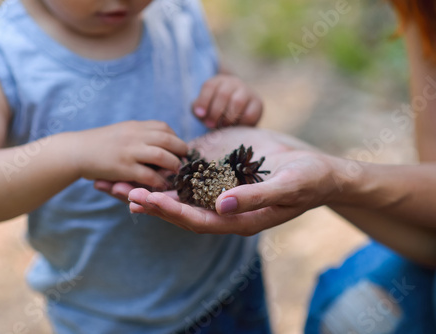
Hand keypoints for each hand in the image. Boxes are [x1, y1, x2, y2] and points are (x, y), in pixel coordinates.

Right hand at [72, 120, 187, 188]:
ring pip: (162, 156)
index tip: (178, 149)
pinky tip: (162, 185)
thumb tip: (160, 141)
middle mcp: (134, 135)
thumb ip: (140, 134)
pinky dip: (159, 181)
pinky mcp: (124, 167)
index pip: (164, 128)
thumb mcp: (122, 131)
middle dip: (181, 151)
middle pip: (168, 140)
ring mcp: (129, 151)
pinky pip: (149, 175)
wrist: (76, 151)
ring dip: (173, 165)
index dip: (175, 138)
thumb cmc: (99, 143)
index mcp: (135, 126)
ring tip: (177, 173)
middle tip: (184, 162)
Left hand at [96, 126, 315, 203]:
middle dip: (148, 200)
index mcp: (238, 218)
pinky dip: (171, 170)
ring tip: (120, 180)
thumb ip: (254, 197)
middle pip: (180, 208)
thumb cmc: (309, 180)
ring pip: (181, 192)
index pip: (195, 219)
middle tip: (114, 190)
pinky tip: (150, 162)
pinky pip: (194, 174)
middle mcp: (225, 207)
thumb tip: (222, 206)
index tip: (141, 199)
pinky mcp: (225, 170)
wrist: (321, 169)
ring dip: (152, 185)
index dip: (168, 210)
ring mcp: (223, 189)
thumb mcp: (287, 187)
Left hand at [193, 74, 262, 127]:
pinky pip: (250, 113)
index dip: (203, 101)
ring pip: (237, 102)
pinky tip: (236, 126)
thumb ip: (198, 109)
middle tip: (210, 125)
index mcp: (217, 81)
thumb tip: (200, 113)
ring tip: (223, 126)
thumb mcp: (204, 108)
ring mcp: (247, 91)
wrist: (237, 113)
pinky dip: (241, 122)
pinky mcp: (257, 103)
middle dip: (215, 112)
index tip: (200, 115)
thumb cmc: (215, 110)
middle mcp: (233, 83)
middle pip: (223, 94)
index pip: (209, 86)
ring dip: (228, 117)